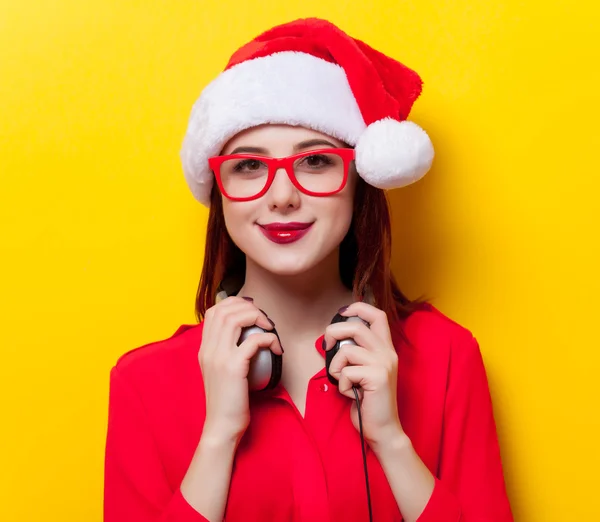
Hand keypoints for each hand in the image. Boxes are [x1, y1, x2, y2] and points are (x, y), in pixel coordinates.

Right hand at [199, 296, 282, 443]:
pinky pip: (253, 341)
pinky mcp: (233, 367)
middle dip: (248, 308)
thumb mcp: (221, 372)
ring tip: (270, 328)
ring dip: (258, 318)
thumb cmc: (227, 401)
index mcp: (204, 349)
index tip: (252, 312)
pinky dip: (268, 339)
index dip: (235, 304)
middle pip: (225, 310)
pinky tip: (276, 348)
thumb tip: (246, 335)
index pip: (214, 311)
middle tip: (264, 319)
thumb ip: (226, 352)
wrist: (221, 427)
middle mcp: (208, 349)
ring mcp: (218, 358)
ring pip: (235, 319)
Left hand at [323, 302, 402, 447]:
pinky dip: (341, 384)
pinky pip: (345, 371)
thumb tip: (334, 337)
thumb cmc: (368, 401)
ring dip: (336, 367)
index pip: (377, 315)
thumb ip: (356, 352)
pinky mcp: (377, 377)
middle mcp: (387, 353)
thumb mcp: (363, 371)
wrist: (383, 429)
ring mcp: (384, 364)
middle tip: (326, 346)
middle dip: (334, 332)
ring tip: (344, 381)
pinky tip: (352, 394)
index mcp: (385, 348)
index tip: (342, 311)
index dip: (358, 307)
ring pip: (347, 350)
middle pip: (356, 326)